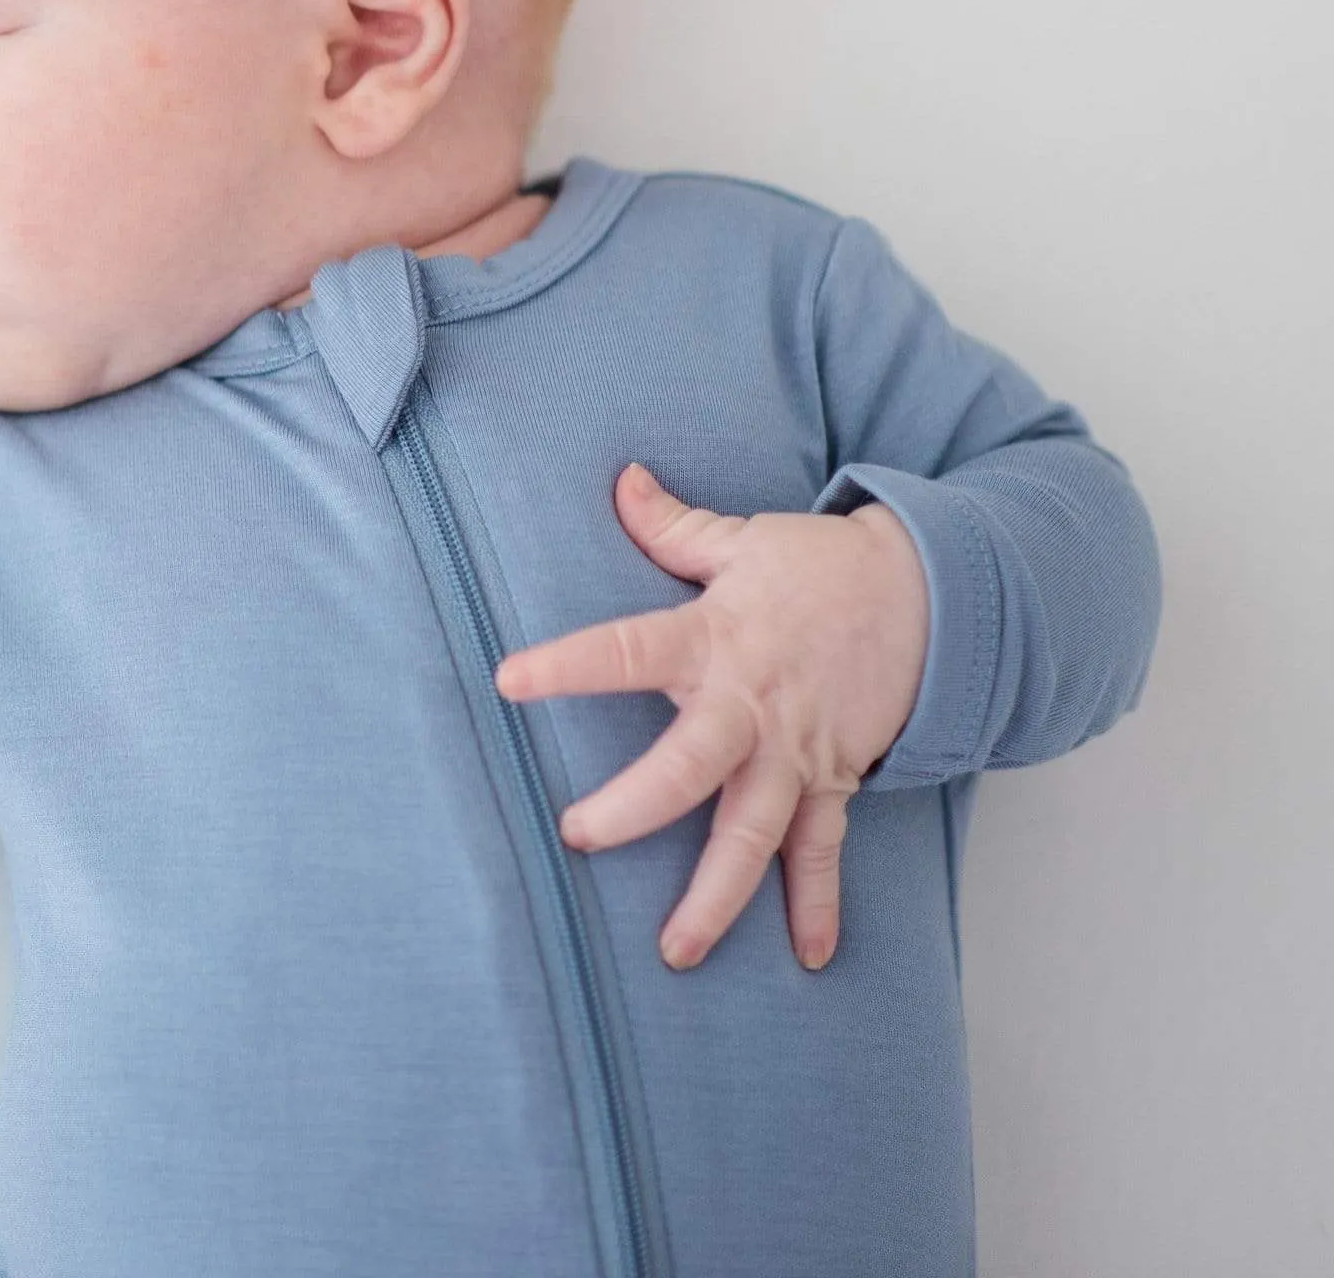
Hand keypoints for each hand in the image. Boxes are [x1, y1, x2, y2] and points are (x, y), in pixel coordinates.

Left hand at [493, 463, 929, 974]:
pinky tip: (810, 958)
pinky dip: (818, 904)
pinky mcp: (834, 781)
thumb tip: (620, 480)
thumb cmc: (821, 566)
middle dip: (635, 809)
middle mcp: (751, 706)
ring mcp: (795, 753)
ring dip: (716, 897)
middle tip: (579, 838)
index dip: (567, 665)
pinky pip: (822, 851)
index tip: (509, 680)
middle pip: (689, 768)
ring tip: (675, 951)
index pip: (626, 651)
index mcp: (715, 639)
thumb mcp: (742, 537)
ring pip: (752, 834)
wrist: (930, 594)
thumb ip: (673, 524)